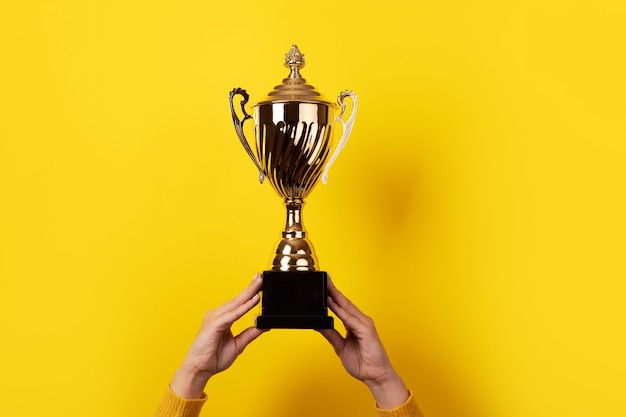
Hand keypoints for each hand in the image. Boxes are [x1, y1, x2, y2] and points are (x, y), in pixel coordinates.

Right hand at [170, 274, 266, 398]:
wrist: (199, 370)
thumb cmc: (213, 358)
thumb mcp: (238, 344)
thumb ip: (250, 334)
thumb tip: (264, 325)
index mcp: (222, 318)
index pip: (238, 303)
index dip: (249, 292)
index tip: (259, 283)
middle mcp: (217, 315)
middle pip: (237, 299)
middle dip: (250, 287)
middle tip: (260, 276)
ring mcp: (215, 318)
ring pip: (236, 303)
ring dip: (249, 293)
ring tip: (259, 284)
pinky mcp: (214, 324)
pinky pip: (233, 314)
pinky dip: (244, 307)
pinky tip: (254, 300)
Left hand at [319, 277, 408, 408]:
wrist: (375, 376)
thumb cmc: (363, 363)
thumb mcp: (340, 347)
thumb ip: (331, 334)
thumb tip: (318, 323)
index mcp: (354, 324)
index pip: (341, 306)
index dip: (332, 295)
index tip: (323, 285)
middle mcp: (360, 321)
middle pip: (344, 302)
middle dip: (333, 290)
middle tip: (323, 278)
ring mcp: (364, 324)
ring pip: (347, 307)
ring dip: (335, 296)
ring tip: (325, 286)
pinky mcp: (366, 330)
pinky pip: (350, 319)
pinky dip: (340, 311)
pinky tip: (332, 304)